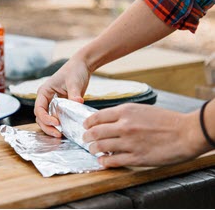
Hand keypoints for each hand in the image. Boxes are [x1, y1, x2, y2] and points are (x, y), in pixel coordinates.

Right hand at [34, 58, 90, 136]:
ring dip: (52, 128)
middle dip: (47, 127)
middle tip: (58, 135)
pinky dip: (59, 125)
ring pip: (46, 120)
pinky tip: (66, 130)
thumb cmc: (75, 71)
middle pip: (40, 117)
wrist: (82, 66)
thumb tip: (77, 103)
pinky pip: (56, 118)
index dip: (46, 118)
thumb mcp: (74, 82)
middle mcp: (45, 98)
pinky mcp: (60, 106)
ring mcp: (52, 103)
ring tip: (62, 135)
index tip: (57, 123)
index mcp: (44, 91)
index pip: (39, 108)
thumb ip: (74, 94)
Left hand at [83, 103, 209, 167]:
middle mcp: (124, 126)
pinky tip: (103, 161)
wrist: (186, 133)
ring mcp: (129, 142)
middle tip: (85, 139)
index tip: (85, 126)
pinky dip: (104, 161)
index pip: (97, 117)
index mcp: (125, 111)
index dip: (88, 123)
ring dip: (93, 149)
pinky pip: (113, 161)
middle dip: (87, 137)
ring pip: (101, 146)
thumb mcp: (141, 109)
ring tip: (93, 150)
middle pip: (95, 132)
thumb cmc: (165, 120)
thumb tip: (107, 122)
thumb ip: (123, 115)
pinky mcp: (136, 158)